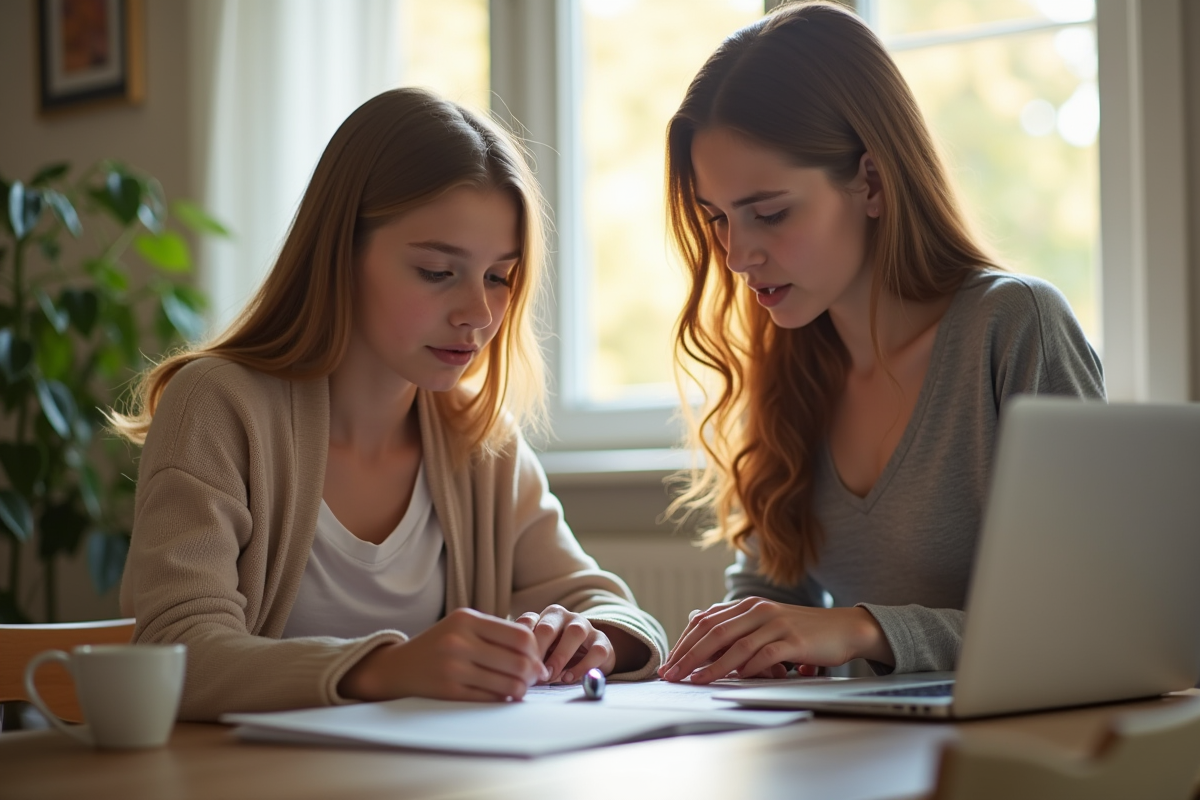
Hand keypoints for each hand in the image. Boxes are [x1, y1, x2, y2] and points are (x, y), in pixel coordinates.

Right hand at [338, 608, 548, 701]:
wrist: (398, 667)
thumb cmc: (440, 644)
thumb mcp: (463, 626)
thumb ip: (497, 632)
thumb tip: (536, 653)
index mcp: (466, 619)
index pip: (519, 636)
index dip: (536, 652)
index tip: (538, 661)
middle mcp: (459, 641)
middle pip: (517, 661)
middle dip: (532, 673)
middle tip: (534, 678)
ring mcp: (453, 667)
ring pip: (507, 683)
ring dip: (521, 689)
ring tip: (520, 689)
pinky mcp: (448, 691)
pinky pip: (489, 698)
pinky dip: (503, 699)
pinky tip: (503, 696)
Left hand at [514, 604, 616, 683]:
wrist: (591, 654)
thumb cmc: (558, 653)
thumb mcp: (542, 652)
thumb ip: (531, 656)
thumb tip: (518, 674)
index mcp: (545, 617)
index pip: (529, 620)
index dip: (522, 642)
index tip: (518, 661)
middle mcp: (565, 617)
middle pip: (549, 625)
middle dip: (539, 649)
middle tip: (534, 671)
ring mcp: (585, 626)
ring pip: (575, 633)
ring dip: (561, 656)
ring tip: (552, 675)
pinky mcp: (602, 641)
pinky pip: (596, 651)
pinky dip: (582, 666)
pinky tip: (569, 678)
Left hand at [657, 598, 892, 683]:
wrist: (844, 628)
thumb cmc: (802, 632)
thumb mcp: (766, 625)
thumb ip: (738, 630)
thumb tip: (704, 646)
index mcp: (747, 605)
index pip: (706, 621)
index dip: (684, 642)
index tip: (668, 662)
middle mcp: (758, 610)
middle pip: (714, 632)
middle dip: (688, 655)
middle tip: (670, 674)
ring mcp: (776, 624)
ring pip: (735, 645)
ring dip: (710, 666)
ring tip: (693, 681)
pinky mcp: (793, 641)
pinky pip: (764, 655)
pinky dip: (746, 668)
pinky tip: (732, 680)